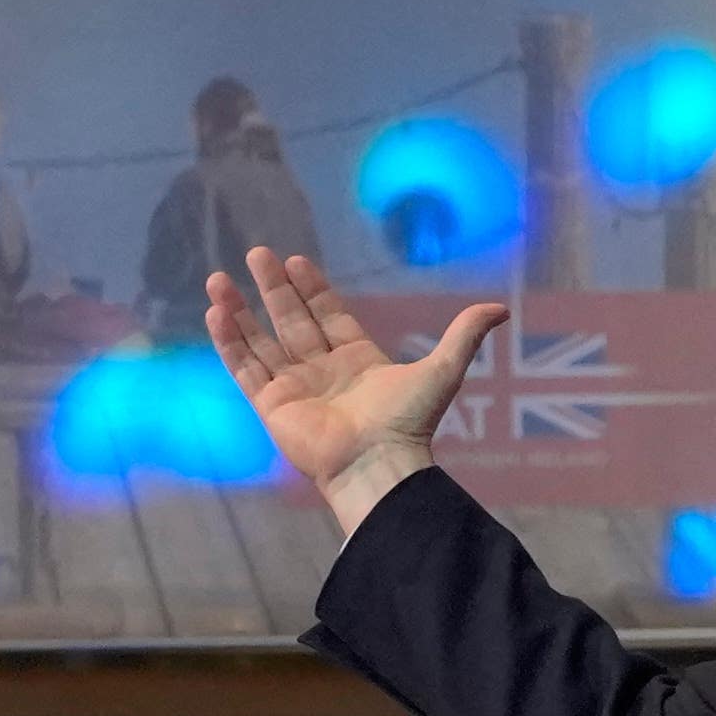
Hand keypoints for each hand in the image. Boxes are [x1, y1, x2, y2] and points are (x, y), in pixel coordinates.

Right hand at [205, 252, 505, 526]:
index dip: (311, 288)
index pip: (326, 315)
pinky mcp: (271, 406)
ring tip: (218, 278)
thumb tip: (500, 307)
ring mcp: (293, 388)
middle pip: (291, 321)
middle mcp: (321, 372)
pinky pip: (245, 367)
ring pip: (260, 342)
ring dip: (240, 310)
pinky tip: (215, 312)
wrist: (378, 463)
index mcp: (356, 361)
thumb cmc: (408, 422)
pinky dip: (229, 341)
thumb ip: (464, 335)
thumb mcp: (443, 370)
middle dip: (273, 288)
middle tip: (257, 252)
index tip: (294, 261)